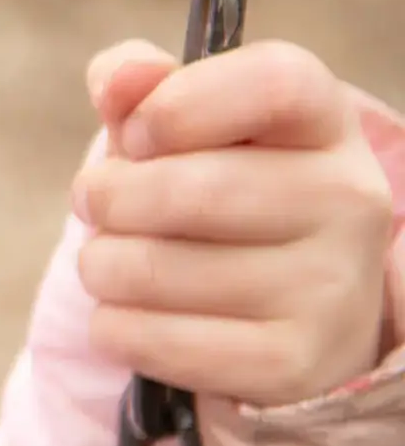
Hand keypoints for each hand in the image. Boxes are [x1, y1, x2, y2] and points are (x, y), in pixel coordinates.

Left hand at [70, 39, 395, 406]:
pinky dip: (113, 326)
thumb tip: (119, 80)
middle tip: (95, 202)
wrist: (283, 307)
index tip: (136, 134)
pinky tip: (128, 314)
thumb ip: (140, 83)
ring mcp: (332, 288)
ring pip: (153, 268)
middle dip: (106, 196)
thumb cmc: (214, 187)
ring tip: (112, 261)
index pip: (273, 82)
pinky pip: (153, 340)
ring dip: (100, 265)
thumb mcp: (184, 124)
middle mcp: (350, 199)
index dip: (178, 103)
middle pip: (190, 188)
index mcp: (325, 122)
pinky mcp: (295, 365)